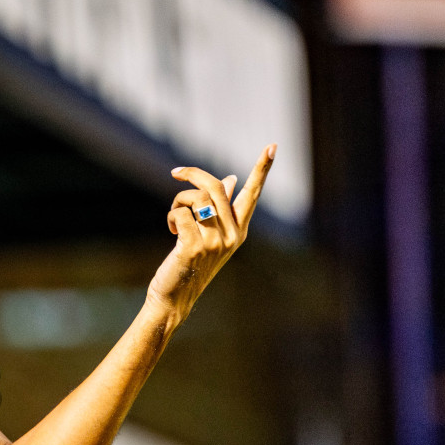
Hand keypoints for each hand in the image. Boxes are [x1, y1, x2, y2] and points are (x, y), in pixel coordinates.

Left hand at [145, 144, 275, 322]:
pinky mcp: (193, 247)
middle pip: (216, 187)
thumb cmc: (191, 265)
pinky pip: (180, 213)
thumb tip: (232, 179)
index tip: (273, 146)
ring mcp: (214, 242)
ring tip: (175, 217)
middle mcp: (231, 235)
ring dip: (179, 200)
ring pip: (196, 198)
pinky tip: (172, 230)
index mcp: (239, 230)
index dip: (261, 169)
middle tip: (176, 172)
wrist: (175, 297)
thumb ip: (221, 208)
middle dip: (193, 174)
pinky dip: (172, 216)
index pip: (252, 194)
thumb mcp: (210, 235)